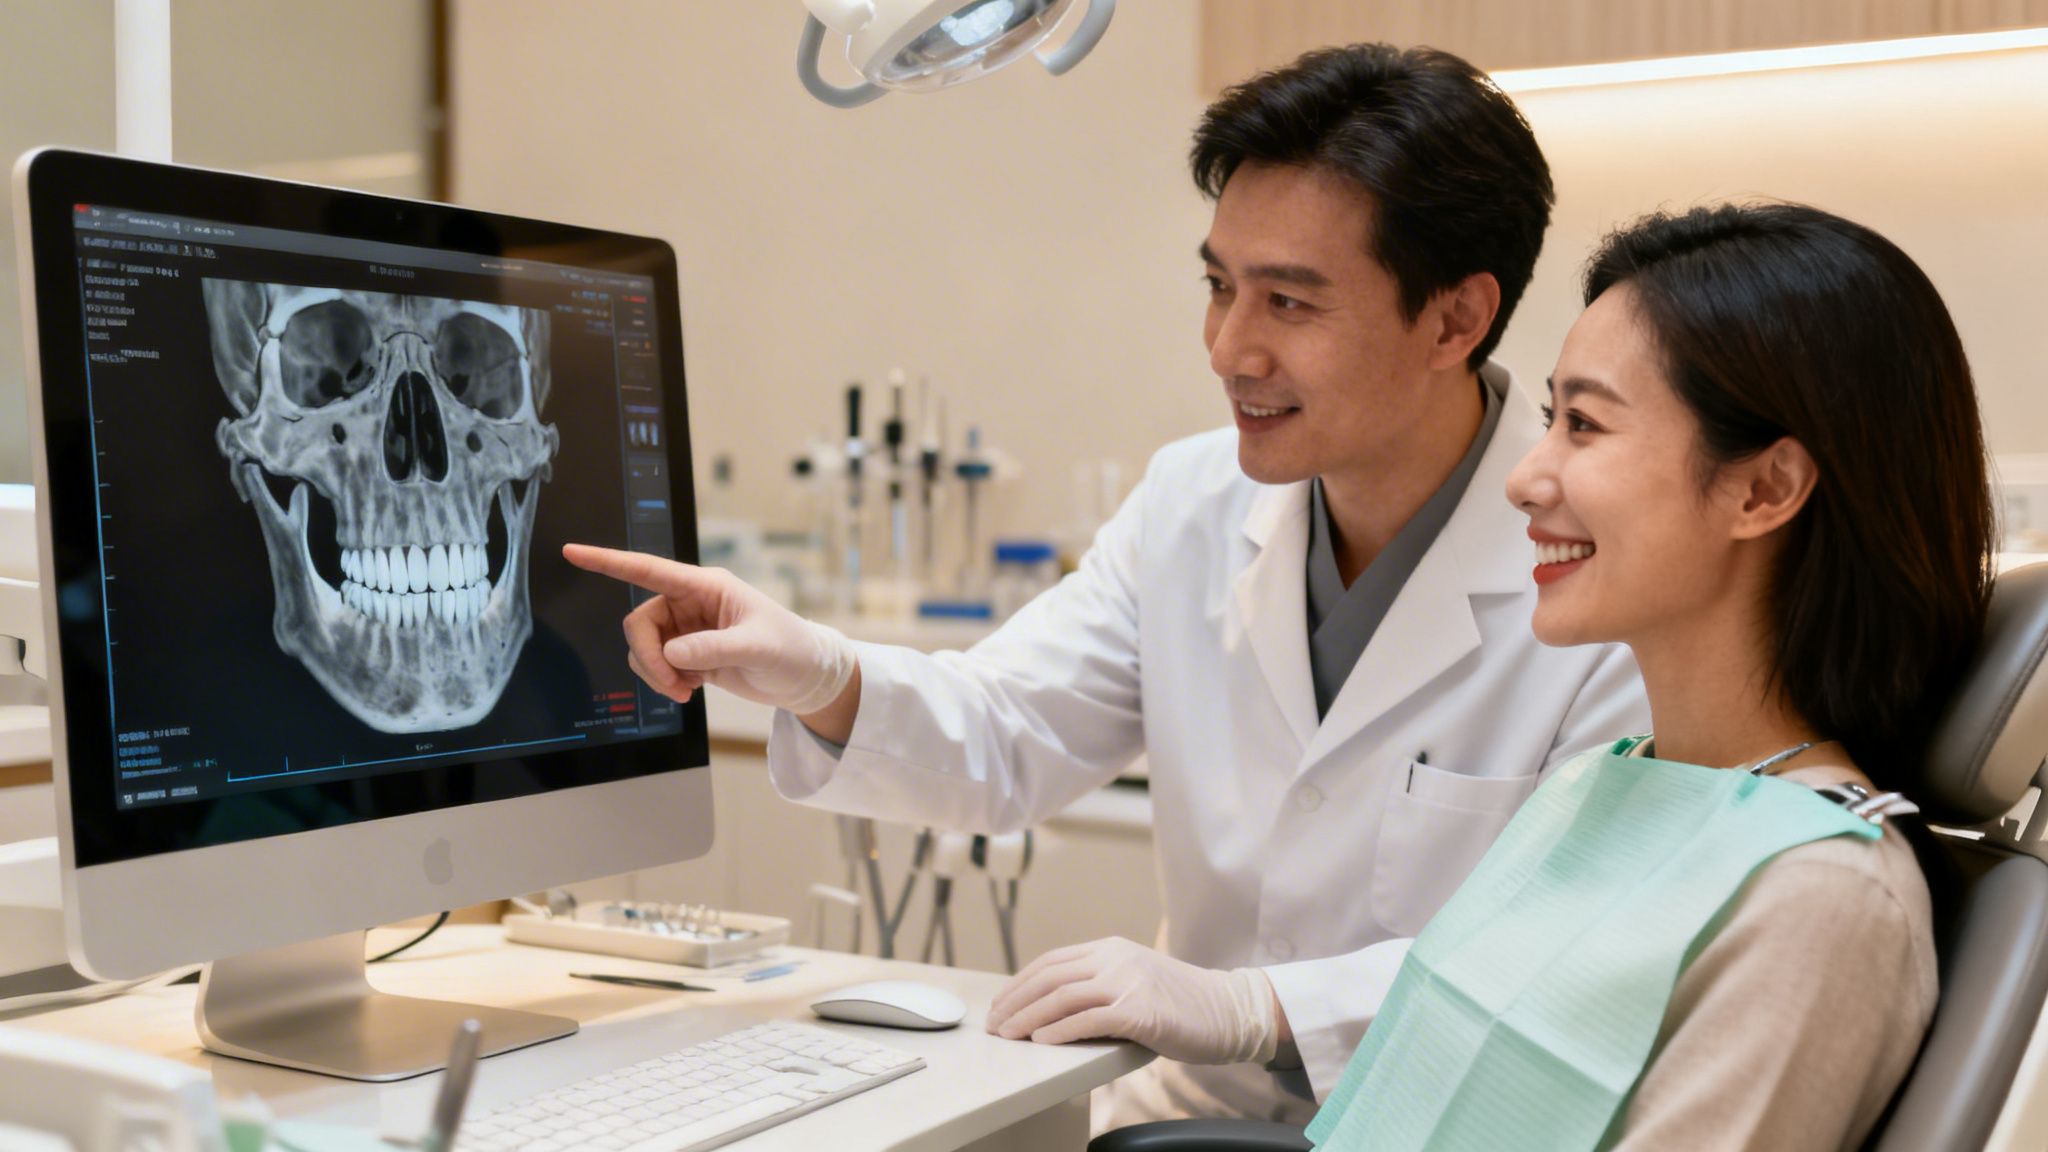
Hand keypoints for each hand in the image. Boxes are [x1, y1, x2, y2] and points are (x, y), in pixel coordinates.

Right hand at [561, 544, 856, 715]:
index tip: (573, 552)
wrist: (805, 678)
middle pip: (639, 623)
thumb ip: (713, 649)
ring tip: (687, 691)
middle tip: (674, 684)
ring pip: (644, 648)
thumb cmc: (791, 649)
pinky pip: (656, 665)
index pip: (648, 569)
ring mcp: (687, 629)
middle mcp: (691, 603)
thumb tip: (672, 654)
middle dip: (649, 657)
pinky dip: (665, 682)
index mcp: (706, 586)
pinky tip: (692, 689)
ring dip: (656, 674)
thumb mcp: (757, 647)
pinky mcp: (688, 653)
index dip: (608, 561)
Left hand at [985, 937, 1277, 1065]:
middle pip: (1049, 977)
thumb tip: (1053, 1008)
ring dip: (1028, 1017)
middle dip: (1014, 1001)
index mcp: (1110, 948)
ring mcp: (1128, 982)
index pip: (1051, 962)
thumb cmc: (1183, 1003)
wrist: (1229, 1010)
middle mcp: (1115, 958)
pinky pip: (1087, 1019)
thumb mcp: (1135, 979)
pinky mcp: (1140, 1010)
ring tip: (1008, 1034)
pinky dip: (1059, 1030)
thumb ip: (1100, 983)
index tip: (1000, 1004)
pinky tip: (1042, 1041)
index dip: (1019, 983)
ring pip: (1062, 997)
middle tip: (994, 1023)